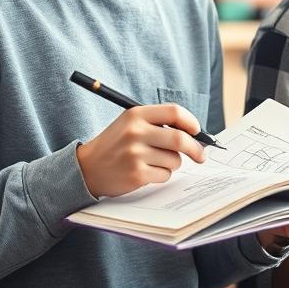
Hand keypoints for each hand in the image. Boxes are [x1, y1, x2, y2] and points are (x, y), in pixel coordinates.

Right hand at [75, 104, 206, 197]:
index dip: (191, 122)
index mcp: (136, 114)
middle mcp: (135, 132)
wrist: (87, 167)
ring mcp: (135, 154)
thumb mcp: (131, 123)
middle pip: (180, 139)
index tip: (197, 131)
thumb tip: (194, 133)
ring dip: (172, 163)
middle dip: (196, 149)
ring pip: (174, 160)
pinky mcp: (136, 174)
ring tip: (155, 161)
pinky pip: (165, 175)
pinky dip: (162, 175)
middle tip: (201, 155)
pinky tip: (146, 171)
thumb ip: (158, 123)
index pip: (174, 112)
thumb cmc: (116, 144)